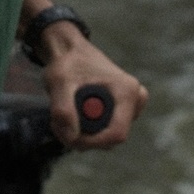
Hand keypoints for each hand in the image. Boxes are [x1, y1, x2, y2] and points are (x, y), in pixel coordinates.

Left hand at [40, 33, 148, 148]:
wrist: (70, 51)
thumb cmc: (67, 62)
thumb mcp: (59, 82)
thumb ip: (63, 110)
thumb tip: (72, 137)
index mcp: (127, 91)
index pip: (117, 134)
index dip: (93, 142)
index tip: (70, 137)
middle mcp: (135, 99)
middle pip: (110, 138)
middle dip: (83, 136)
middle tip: (58, 122)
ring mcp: (131, 106)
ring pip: (106, 137)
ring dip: (81, 133)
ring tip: (63, 115)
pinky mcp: (123, 111)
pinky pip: (105, 131)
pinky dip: (85, 128)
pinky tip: (73, 114)